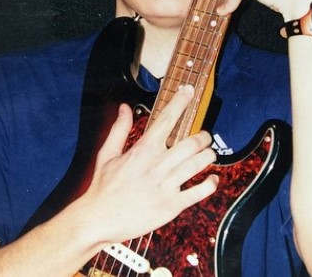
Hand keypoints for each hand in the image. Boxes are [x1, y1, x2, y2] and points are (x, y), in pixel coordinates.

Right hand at [79, 85, 217, 246]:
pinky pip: (198, 192)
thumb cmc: (103, 187)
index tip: (189, 91)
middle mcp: (158, 164)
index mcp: (143, 149)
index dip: (180, 101)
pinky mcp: (171, 206)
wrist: (98, 219)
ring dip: (208, 156)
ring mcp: (166, 185)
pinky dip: (210, 184)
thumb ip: (119, 128)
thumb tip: (124, 107)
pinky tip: (212, 179)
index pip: (167, 118)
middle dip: (204, 136)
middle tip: (205, 136)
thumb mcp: (107, 153)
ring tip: (209, 153)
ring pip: (198, 164)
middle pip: (191, 143)